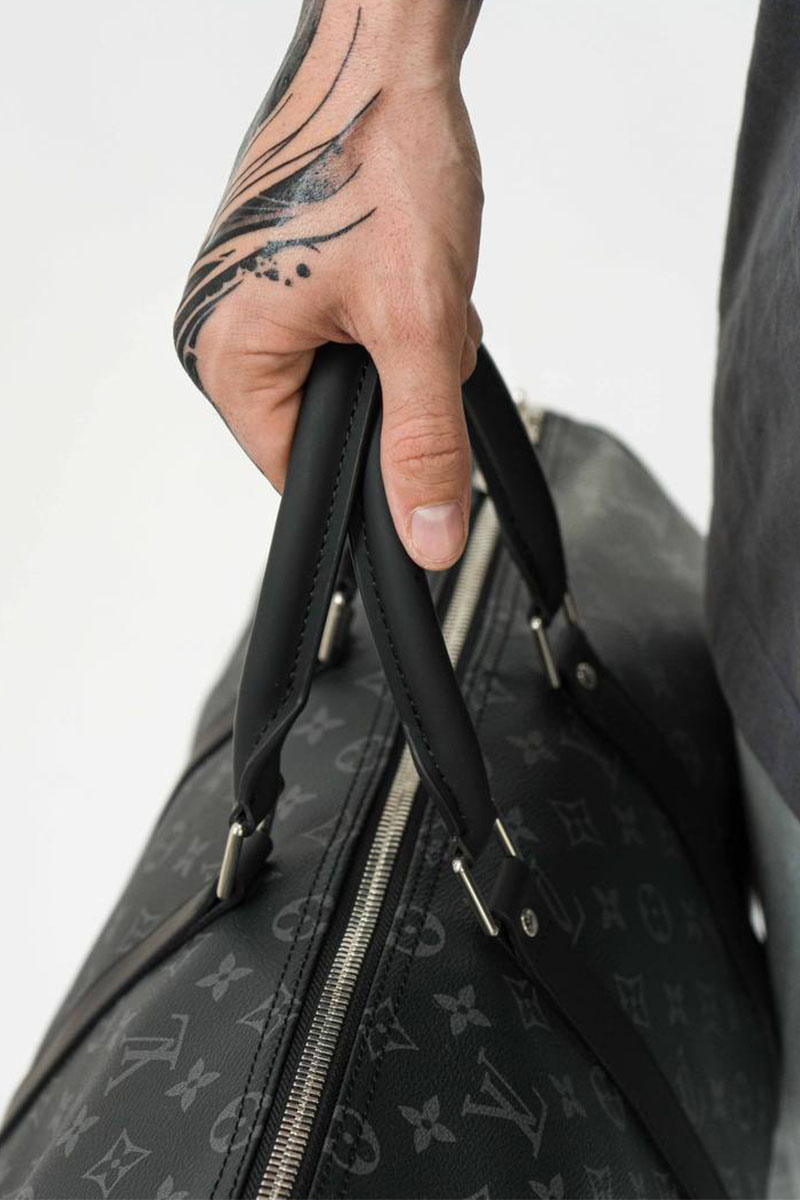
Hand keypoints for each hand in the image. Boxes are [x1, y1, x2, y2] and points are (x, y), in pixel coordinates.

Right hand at [174, 0, 483, 568]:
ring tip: (411, 282)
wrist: (383, 52)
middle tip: (417, 327)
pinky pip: (345, 329)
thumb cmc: (377, 155)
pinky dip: (393, 313)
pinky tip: (406, 266)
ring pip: (348, 376)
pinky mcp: (283, 268)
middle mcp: (221, 328)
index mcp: (226, 355)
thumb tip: (426, 537)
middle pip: (326, 422)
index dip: (368, 465)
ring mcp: (249, 295)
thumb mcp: (417, 325)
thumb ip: (423, 444)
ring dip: (402, 347)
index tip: (414, 430)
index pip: (295, 473)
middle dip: (394, 391)